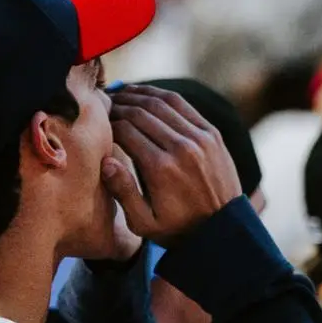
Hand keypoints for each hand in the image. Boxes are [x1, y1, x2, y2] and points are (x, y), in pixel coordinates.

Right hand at [103, 85, 241, 246]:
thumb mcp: (144, 223)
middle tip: (104, 103)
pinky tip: (146, 94)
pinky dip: (161, 95)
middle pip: (141, 113)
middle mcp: (181, 148)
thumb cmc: (178, 229)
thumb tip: (106, 162)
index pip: (126, 130)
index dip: (108, 122)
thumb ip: (123, 192)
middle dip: (119, 105)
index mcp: (161, 168)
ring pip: (162, 103)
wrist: (224, 229)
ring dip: (138, 94)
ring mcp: (199, 138)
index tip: (97, 121)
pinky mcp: (211, 133)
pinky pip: (182, 105)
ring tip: (120, 94)